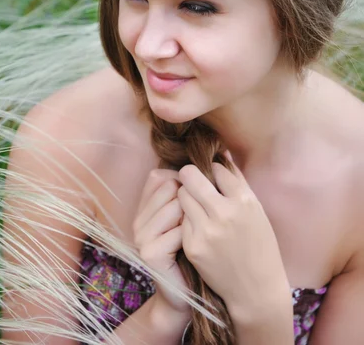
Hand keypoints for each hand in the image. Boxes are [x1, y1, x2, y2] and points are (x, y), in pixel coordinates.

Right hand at [133, 169, 191, 317]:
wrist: (192, 297)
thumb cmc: (200, 252)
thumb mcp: (196, 215)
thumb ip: (201, 186)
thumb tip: (223, 151)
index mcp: (146, 208)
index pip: (161, 175)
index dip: (184, 184)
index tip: (199, 200)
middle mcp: (139, 219)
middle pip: (169, 187)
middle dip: (192, 201)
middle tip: (200, 223)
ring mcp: (141, 236)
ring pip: (176, 206)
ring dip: (195, 220)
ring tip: (198, 236)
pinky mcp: (149, 253)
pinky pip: (179, 231)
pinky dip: (194, 238)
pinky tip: (196, 249)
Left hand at [177, 151, 289, 318]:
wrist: (256, 289)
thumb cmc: (259, 245)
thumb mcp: (256, 210)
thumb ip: (237, 181)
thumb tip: (221, 152)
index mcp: (244, 201)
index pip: (217, 168)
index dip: (214, 170)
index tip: (215, 177)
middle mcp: (225, 214)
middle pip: (191, 176)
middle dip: (190, 176)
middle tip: (192, 181)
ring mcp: (207, 231)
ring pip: (181, 195)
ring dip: (187, 197)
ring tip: (197, 205)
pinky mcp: (193, 246)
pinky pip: (181, 220)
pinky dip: (187, 220)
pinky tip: (198, 228)